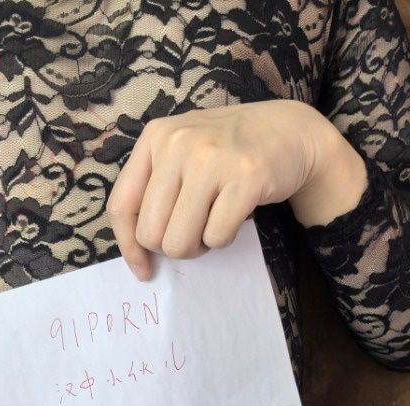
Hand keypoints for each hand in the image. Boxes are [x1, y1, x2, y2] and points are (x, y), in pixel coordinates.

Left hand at [105, 99, 348, 279]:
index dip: (129, 247)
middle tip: (193, 230)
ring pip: (179, 242)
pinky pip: (216, 238)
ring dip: (197, 245)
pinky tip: (234, 214)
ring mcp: (212, 159)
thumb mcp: (180, 154)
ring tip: (212, 222)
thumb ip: (153, 191)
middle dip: (172, 245)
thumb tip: (137, 255)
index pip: (121, 206)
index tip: (142, 269)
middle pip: (151, 234)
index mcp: (155, 137)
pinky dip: (224, 238)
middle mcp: (178, 143)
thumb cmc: (226, 152)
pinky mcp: (245, 178)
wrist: (288, 131)